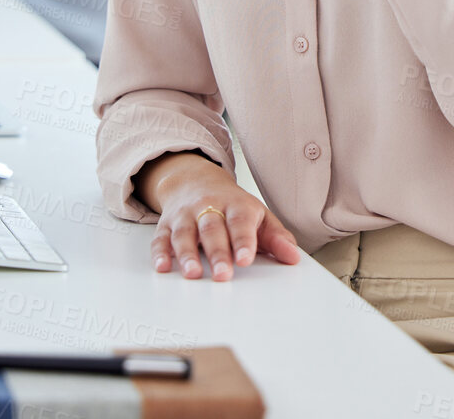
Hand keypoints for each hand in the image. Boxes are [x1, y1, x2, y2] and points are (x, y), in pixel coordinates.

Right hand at [140, 153, 301, 280]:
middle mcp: (208, 207)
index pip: (240, 221)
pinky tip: (163, 267)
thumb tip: (293, 257)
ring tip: (193, 273)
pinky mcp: (166, 224)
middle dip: (217, 252)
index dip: (243, 241)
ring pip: (184, 233)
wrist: (196, 179)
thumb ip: (276, 237)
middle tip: (223, 274)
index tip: (246, 259)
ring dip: (187, 254)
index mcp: (235, 205)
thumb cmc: (232, 205)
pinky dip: (160, 253)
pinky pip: (160, 238)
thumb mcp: (258, 216)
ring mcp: (185, 215)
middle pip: (211, 228)